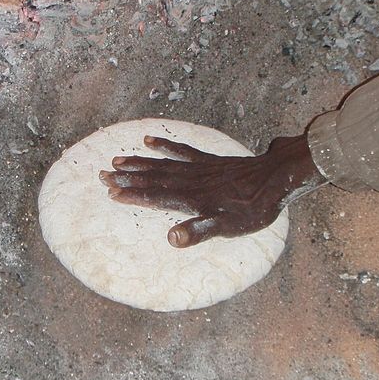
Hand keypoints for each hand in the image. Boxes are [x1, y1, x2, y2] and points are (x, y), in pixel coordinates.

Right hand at [99, 132, 324, 246]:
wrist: (277, 178)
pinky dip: (165, 146)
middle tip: (101, 175)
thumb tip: (172, 239)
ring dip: (139, 163)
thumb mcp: (228, 227)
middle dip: (127, 178)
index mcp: (192, 199)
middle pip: (153, 178)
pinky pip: (182, 151)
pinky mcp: (209, 160)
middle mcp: (191, 181)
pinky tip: (150, 140)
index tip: (111, 192)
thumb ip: (199, 231)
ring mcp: (199, 168)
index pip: (156, 197)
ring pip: (162, 164)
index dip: (133, 195)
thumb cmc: (254, 208)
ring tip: (117, 160)